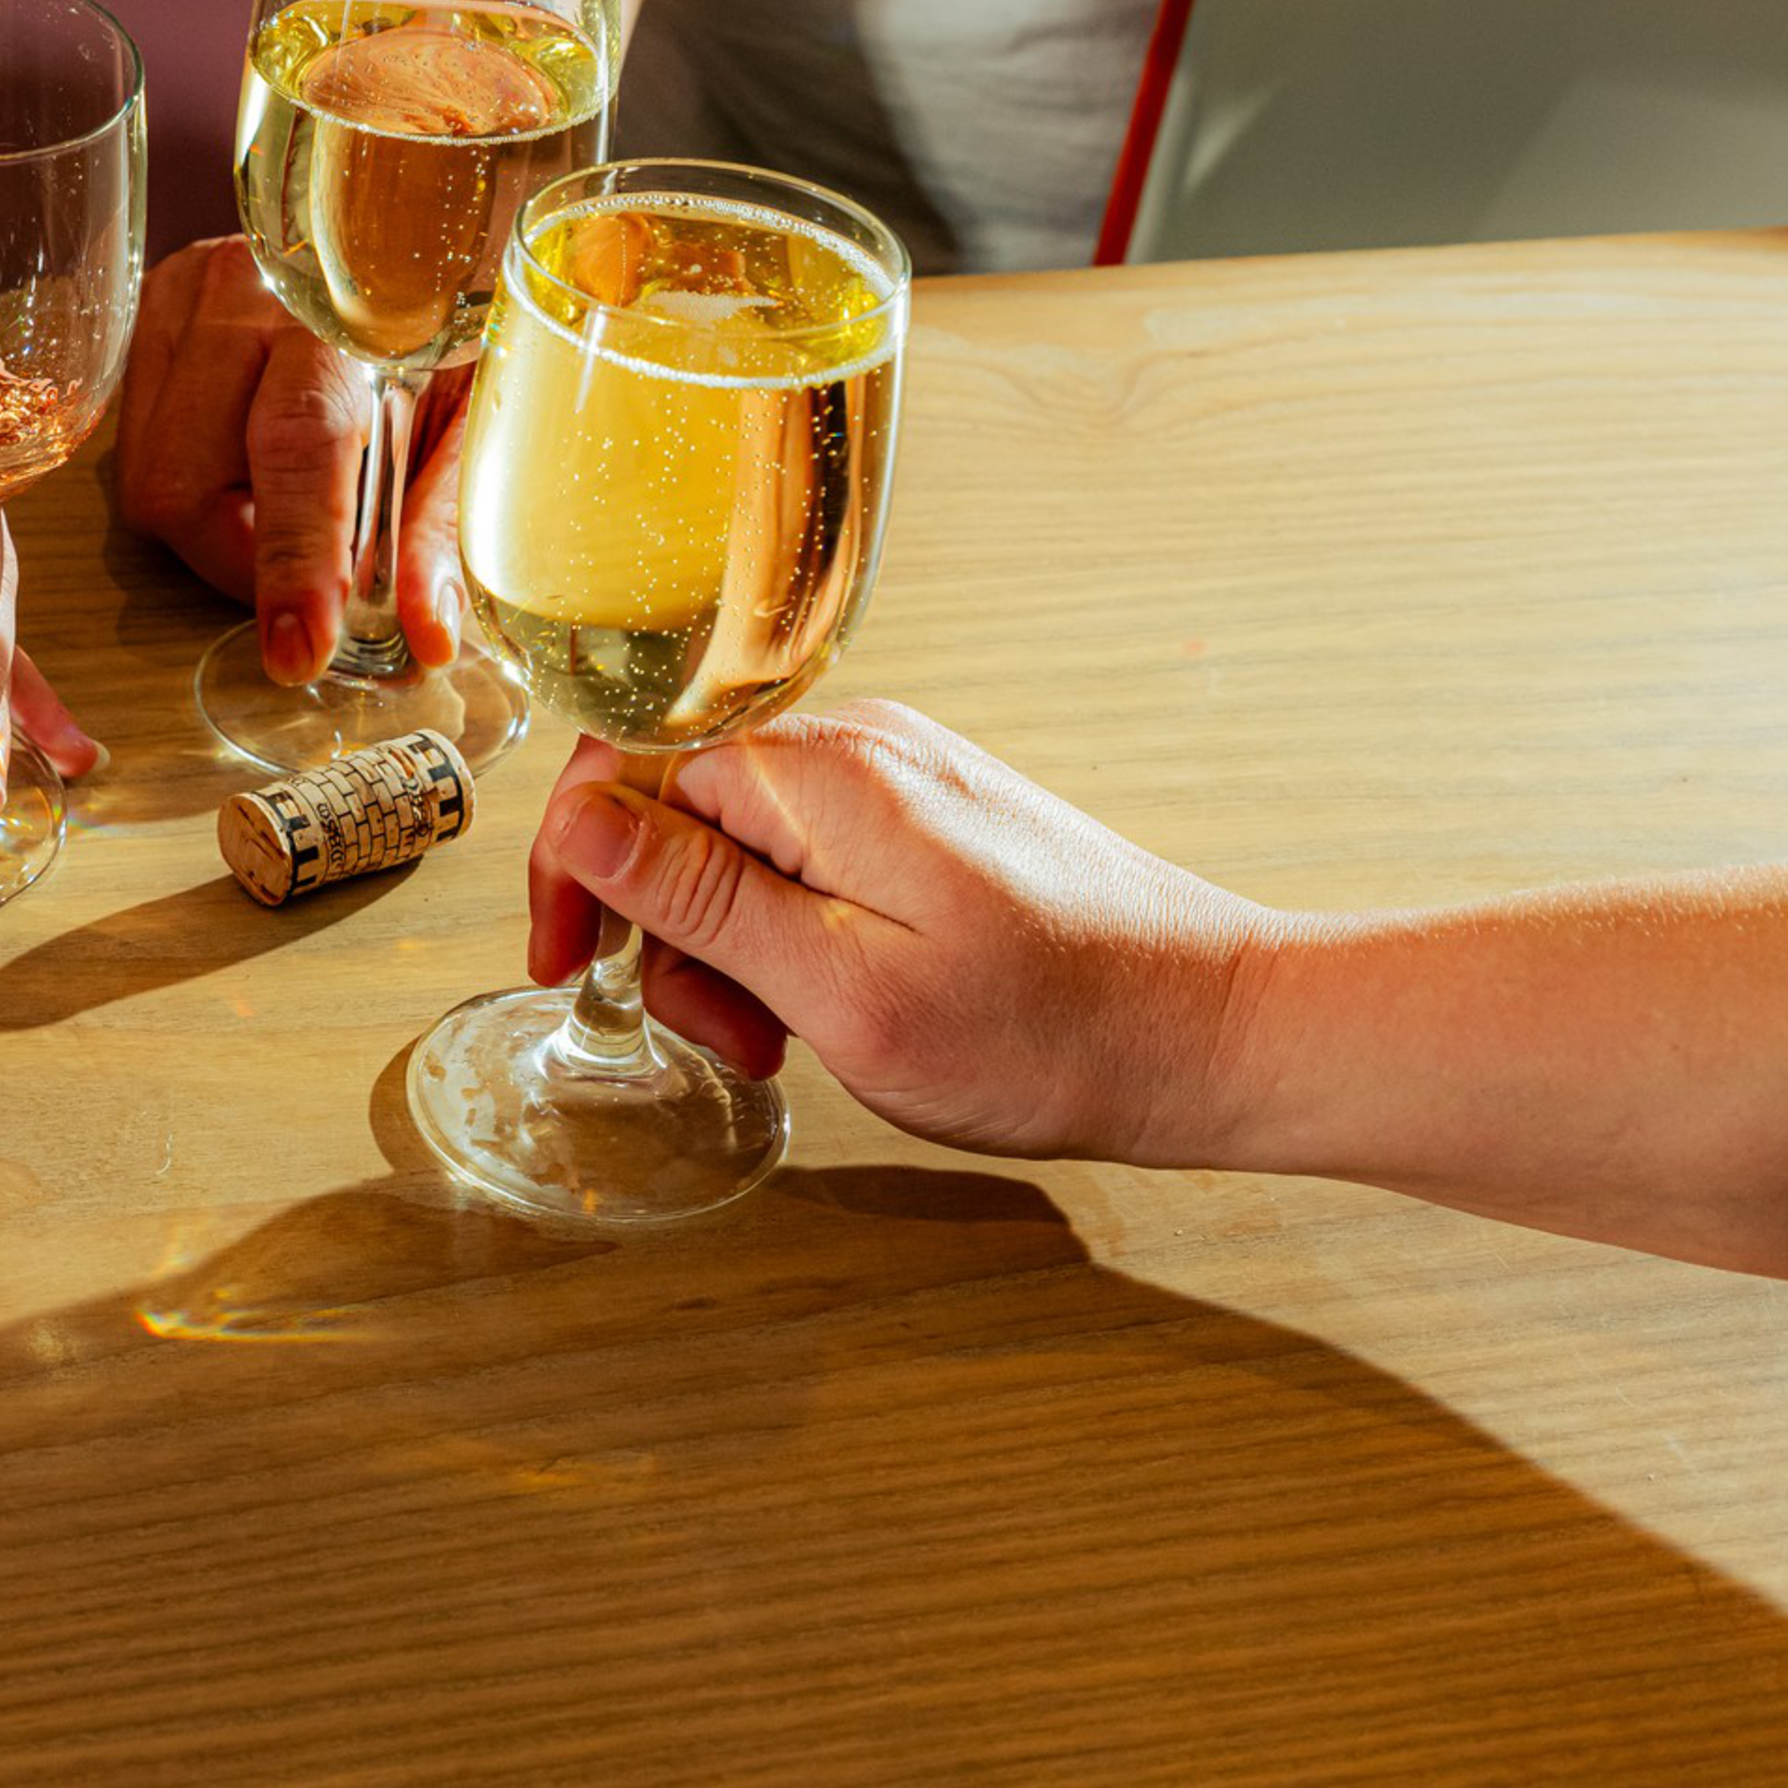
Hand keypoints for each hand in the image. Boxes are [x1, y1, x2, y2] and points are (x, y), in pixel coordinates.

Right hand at [115, 237, 469, 677]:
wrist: (408, 216)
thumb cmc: (446, 329)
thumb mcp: (470, 424)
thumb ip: (440, 531)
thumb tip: (424, 640)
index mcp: (349, 312)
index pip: (297, 450)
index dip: (294, 561)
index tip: (297, 650)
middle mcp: (249, 289)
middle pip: (185, 484)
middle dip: (239, 561)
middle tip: (305, 572)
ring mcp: (185, 291)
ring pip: (148, 475)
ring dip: (215, 524)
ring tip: (282, 496)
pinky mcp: (151, 304)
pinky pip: (135, 439)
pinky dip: (191, 478)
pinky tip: (245, 456)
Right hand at [523, 701, 1279, 1166]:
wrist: (1220, 1035)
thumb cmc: (1050, 1032)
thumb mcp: (844, 990)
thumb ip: (703, 900)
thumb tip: (579, 820)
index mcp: (821, 773)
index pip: (627, 772)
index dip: (576, 871)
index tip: (568, 966)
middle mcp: (856, 746)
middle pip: (679, 809)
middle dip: (670, 931)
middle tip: (728, 1038)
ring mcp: (899, 779)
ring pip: (741, 844)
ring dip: (734, 950)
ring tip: (794, 1041)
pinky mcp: (932, 819)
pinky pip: (807, 859)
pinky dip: (792, 939)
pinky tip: (838, 1008)